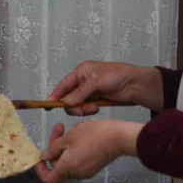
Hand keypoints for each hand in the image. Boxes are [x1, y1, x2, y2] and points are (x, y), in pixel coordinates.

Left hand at [35, 120, 142, 182]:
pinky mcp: (94, 166)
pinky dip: (76, 149)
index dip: (42, 170)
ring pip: (69, 161)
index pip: (49, 179)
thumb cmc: (95, 135)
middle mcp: (76, 173)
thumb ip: (54, 148)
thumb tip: (45, 156)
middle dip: (56, 147)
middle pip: (59, 165)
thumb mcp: (69, 137)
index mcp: (67, 168)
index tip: (40, 159)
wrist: (119, 137)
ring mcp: (86, 170)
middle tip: (59, 129)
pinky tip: (81, 135)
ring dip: (66, 146)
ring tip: (73, 130)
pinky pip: (79, 160)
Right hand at [48, 61, 162, 114]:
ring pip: (77, 105)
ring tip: (94, 108)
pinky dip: (89, 110)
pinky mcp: (96, 100)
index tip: (48, 105)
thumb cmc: (117, 75)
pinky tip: (98, 107)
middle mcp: (83, 82)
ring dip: (83, 109)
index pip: (63, 85)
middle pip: (69, 98)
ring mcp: (89, 92)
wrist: (134, 84)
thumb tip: (66, 103)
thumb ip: (80, 93)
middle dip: (74, 105)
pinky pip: (86, 108)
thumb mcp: (96, 82)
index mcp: (81, 72)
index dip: (55, 95)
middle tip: (84, 109)